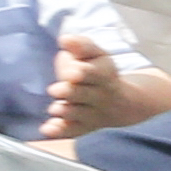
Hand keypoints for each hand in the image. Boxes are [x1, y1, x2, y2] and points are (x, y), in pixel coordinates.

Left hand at [49, 32, 170, 136]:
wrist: (123, 103)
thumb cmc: (98, 70)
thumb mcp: (95, 54)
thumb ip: (80, 46)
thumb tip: (65, 39)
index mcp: (105, 74)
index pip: (96, 74)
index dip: (84, 73)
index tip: (71, 73)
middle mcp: (101, 96)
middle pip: (85, 95)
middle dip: (71, 93)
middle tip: (56, 90)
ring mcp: (94, 113)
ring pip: (80, 114)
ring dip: (66, 112)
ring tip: (54, 108)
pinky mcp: (85, 126)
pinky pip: (74, 131)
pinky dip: (61, 131)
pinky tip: (47, 129)